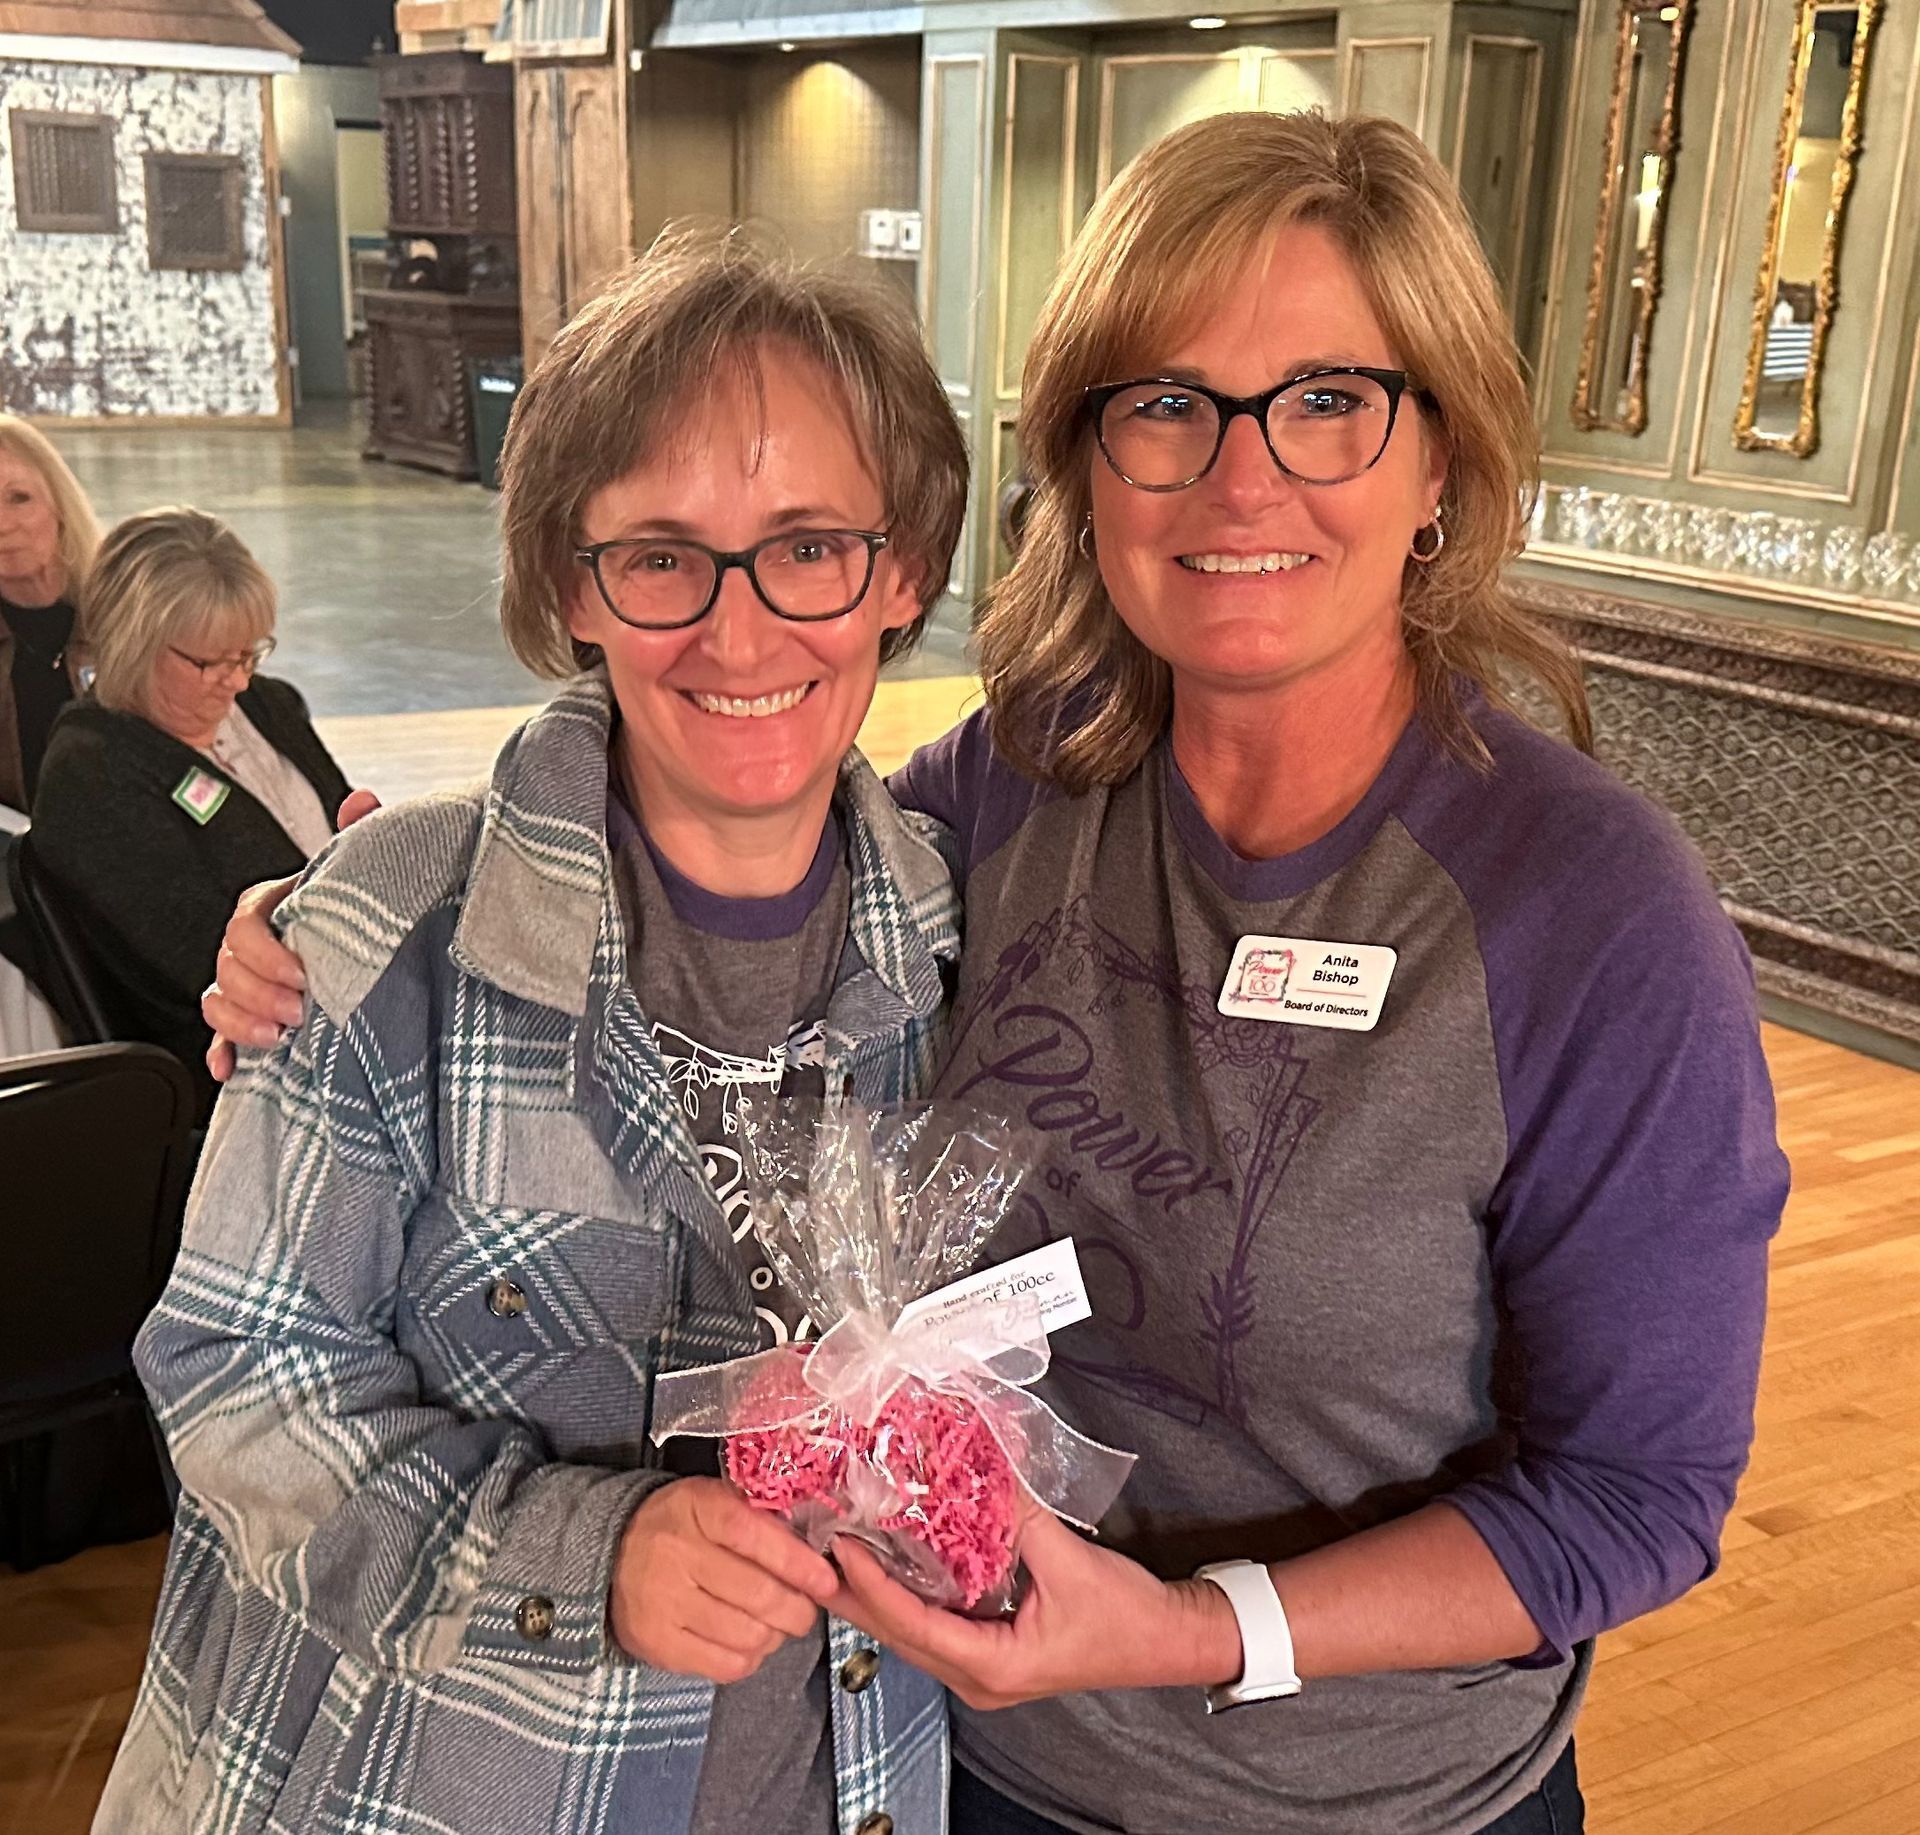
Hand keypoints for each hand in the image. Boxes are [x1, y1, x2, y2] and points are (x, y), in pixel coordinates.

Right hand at [202, 789, 379, 1079]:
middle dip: (259, 995)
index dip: (265, 955)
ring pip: (217, 1001)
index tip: (301, 975)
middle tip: (299, 1011)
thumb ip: (357, 834)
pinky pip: (221, 1035)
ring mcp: (247, 982)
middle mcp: (250, 945)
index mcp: (269, 907)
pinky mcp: (251, 1016)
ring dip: (242, 1023)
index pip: (244, 927)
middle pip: (226, 969)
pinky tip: (230, 1068)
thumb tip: (361, 802)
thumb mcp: (358, 871)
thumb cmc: (355, 907)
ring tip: (281, 1037)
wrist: (366, 943)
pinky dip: (222, 1053)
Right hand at [609, 1478, 838, 1683]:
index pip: (753, 1536)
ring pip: (747, 1634)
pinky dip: (751, 1658)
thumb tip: (817, 1550)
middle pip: (757, 1595)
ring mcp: (664, 1603)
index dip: (796, 1562)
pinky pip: (724, 1665)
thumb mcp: (715, 1501)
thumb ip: (760, 1518)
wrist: (613, 1554)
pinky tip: (751, 1642)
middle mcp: (676, 1554)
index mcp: (697, 1508)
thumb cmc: (683, 1525)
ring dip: (776, 1635)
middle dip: (797, 1609)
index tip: (826, 1581)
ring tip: (776, 1624)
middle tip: (807, 1609)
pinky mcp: (657, 1644)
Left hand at [828, 1510, 1242, 1710]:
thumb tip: (981, 1471)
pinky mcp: (991, 1651)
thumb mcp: (1068, 1560)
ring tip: (845, 1549)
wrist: (1169, 1640)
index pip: (913, 1625)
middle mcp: (979, 1677)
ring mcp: (983, 1669)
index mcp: (994, 1666)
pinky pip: (934, 1625)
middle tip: (823, 1543)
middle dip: (856, 1591)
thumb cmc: (1128, 1618)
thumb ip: (1019, 1515)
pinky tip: (894, 1563)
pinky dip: (907, 1594)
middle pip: (898, 1635)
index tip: (844, 1546)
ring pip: (911, 1633)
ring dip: (877, 1592)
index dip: (873, 1584)